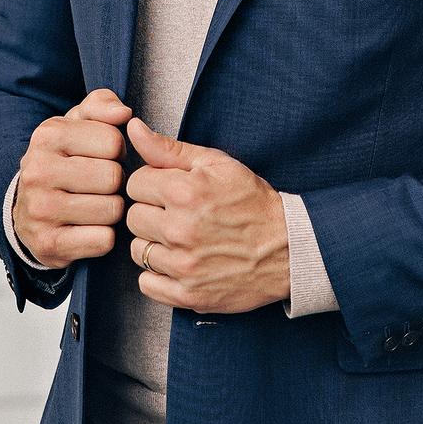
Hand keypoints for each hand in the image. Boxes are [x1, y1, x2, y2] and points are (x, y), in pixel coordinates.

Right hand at [12, 87, 131, 268]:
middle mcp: (38, 171)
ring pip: (112, 210)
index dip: (117, 151)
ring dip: (113, 210)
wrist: (27, 211)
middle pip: (113, 177)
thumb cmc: (64, 161)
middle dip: (116, 183)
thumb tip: (124, 113)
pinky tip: (90, 229)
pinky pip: (103, 240)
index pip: (114, 141)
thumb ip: (102, 105)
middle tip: (101, 186)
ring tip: (96, 206)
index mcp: (47, 135)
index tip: (103, 158)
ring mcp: (40, 210)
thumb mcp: (78, 124)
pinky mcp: (48, 244)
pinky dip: (105, 237)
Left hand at [123, 115, 290, 313]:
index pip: (135, 184)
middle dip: (152, 213)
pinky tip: (179, 262)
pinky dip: (158, 275)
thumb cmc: (253, 203)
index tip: (171, 191)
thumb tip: (133, 129)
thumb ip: (168, 148)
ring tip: (181, 239)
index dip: (153, 184)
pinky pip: (146, 284)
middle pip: (133, 218)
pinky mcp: (188, 294)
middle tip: (179, 215)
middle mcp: (180, 230)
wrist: (289, 247)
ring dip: (155, 244)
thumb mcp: (216, 163)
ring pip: (138, 251)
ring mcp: (183, 266)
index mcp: (184, 192)